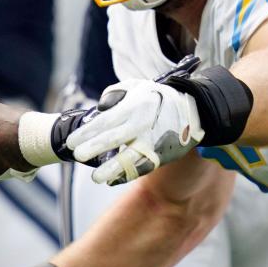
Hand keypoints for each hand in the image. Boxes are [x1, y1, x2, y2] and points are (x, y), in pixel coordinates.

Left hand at [66, 58, 203, 184]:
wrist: (195, 108)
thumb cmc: (158, 96)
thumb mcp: (137, 86)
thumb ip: (113, 93)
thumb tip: (99, 109)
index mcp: (133, 108)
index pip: (105, 121)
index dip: (87, 132)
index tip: (71, 141)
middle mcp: (141, 125)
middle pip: (113, 138)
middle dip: (94, 148)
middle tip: (77, 155)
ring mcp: (153, 142)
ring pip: (130, 158)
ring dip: (113, 168)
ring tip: (96, 177)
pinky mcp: (162, 154)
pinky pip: (143, 168)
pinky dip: (128, 175)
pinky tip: (113, 180)